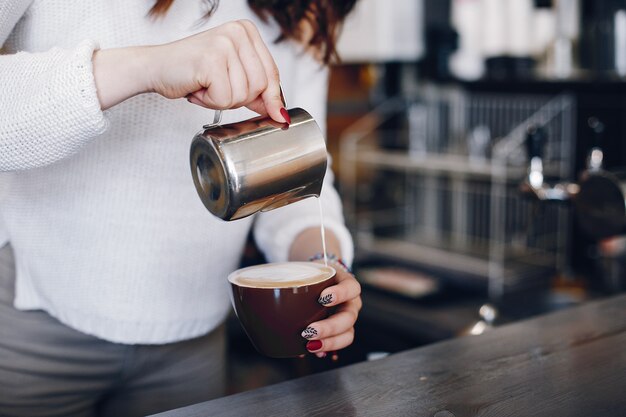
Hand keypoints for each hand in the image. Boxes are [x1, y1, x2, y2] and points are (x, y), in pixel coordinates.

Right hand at [93, 20, 286, 122]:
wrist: (156, 68)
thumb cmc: (193, 73)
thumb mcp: (233, 78)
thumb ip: (258, 92)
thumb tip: (281, 114)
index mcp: (247, 31)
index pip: (273, 74)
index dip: (270, 98)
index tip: (271, 112)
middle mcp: (238, 32)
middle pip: (261, 86)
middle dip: (239, 99)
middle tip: (217, 88)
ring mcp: (225, 43)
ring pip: (244, 95)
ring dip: (223, 100)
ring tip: (205, 86)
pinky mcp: (212, 59)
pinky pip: (225, 98)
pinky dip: (210, 101)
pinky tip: (197, 87)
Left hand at [301, 263, 361, 357]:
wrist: (319, 279)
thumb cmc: (314, 275)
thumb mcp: (309, 271)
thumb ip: (296, 279)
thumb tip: (275, 294)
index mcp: (347, 285)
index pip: (352, 288)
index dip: (341, 294)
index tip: (323, 297)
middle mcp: (350, 303)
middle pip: (349, 317)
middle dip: (330, 326)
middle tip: (310, 330)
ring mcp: (347, 319)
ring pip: (348, 335)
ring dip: (330, 342)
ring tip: (310, 345)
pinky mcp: (340, 332)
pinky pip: (338, 345)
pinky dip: (327, 349)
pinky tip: (315, 352)